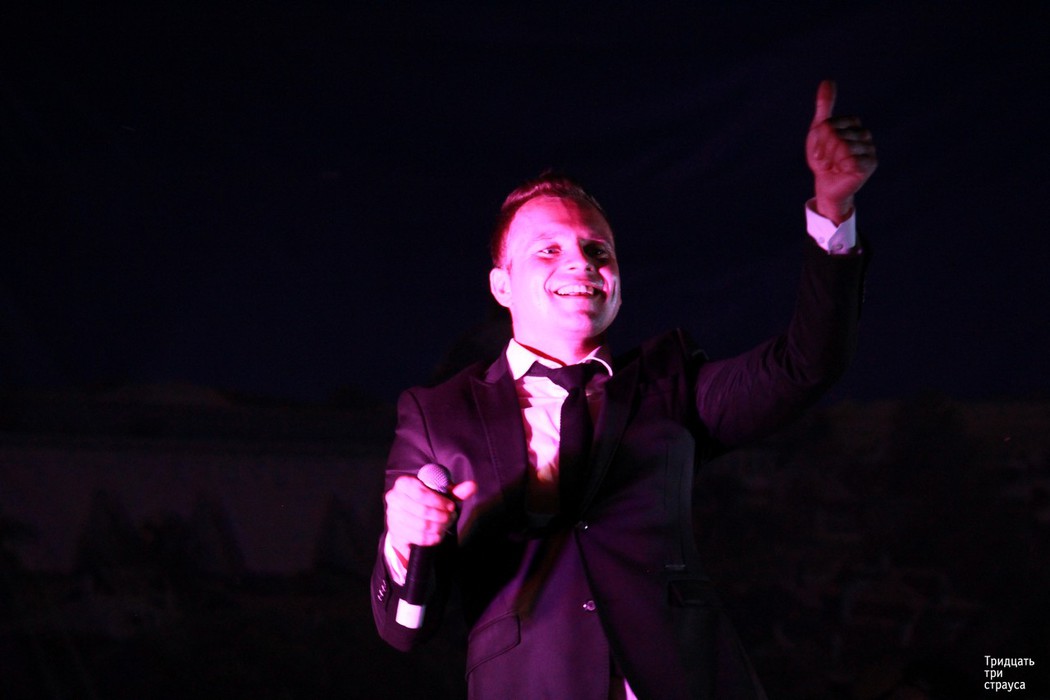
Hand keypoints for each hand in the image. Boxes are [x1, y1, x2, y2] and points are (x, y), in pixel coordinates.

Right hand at [384, 475, 476, 565]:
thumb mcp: (440, 493)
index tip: (451, 506)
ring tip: (446, 526)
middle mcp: (394, 498)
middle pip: (422, 510)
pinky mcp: (395, 532)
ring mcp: (392, 516)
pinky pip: (417, 537)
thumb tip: (472, 486)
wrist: (408, 518)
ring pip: (421, 525)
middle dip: (441, 516)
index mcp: (403, 483)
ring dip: (438, 527)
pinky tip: (439, 535)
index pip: (420, 492)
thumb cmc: (426, 501)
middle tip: (451, 517)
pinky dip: (431, 538)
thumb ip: (455, 491)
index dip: (438, 501)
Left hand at [806, 80, 877, 223]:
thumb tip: (827, 80)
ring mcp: (870, 149)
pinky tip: (842, 171)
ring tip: (833, 167)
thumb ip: (824, 107)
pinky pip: (849, 158)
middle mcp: (865, 134)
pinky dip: (839, 167)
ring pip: (841, 146)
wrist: (828, 186)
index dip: (819, 139)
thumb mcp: (819, 131)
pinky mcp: (871, 163)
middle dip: (823, 151)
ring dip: (830, 160)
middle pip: (834, 134)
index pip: (830, 123)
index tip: (818, 152)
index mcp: (854, 124)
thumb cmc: (824, 159)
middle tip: (825, 162)